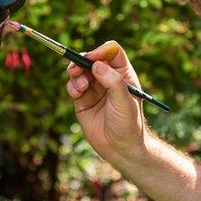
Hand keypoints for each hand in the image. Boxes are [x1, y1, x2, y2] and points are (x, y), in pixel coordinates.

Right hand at [65, 41, 146, 163]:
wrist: (120, 149)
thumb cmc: (128, 125)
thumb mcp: (124, 102)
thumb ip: (113, 82)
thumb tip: (97, 64)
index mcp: (123, 74)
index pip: (111, 52)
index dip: (100, 51)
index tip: (91, 58)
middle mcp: (108, 78)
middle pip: (91, 59)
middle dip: (82, 61)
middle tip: (77, 69)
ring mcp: (94, 88)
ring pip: (80, 71)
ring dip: (76, 74)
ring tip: (80, 88)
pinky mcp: (83, 100)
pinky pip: (73, 86)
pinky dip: (72, 86)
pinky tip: (76, 94)